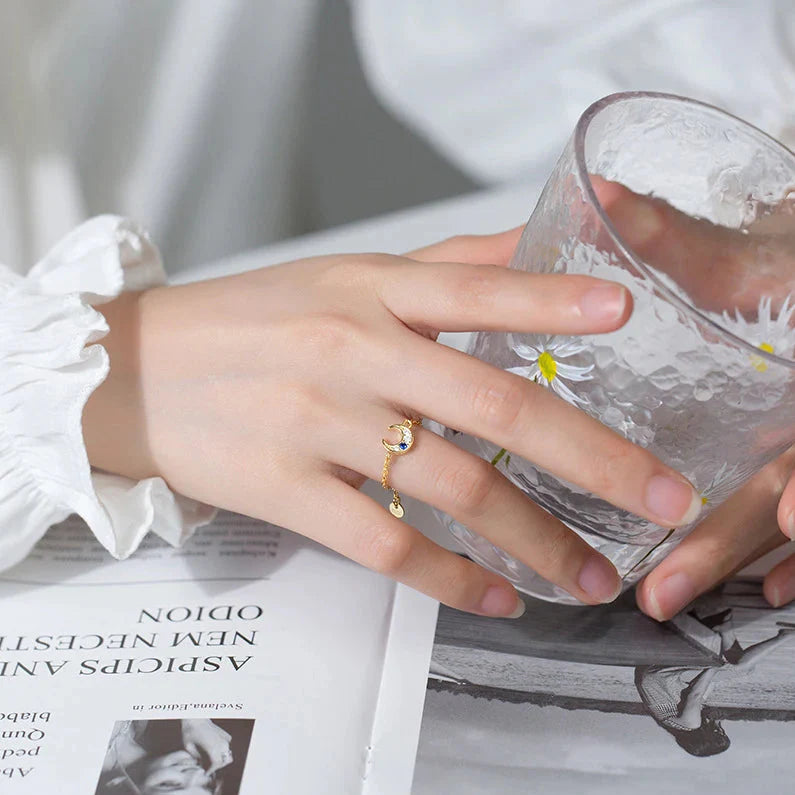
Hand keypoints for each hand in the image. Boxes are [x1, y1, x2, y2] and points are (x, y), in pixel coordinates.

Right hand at [84, 230, 700, 615]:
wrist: (138, 370)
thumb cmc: (252, 320)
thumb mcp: (344, 276)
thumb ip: (446, 268)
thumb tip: (535, 250)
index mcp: (371, 291)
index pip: (475, 288)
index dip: (551, 300)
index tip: (624, 314)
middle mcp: (353, 352)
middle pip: (493, 405)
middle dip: (592, 458)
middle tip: (663, 500)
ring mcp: (318, 423)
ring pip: (452, 486)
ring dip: (534, 539)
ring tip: (590, 577)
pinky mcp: (286, 489)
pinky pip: (383, 543)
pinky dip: (448, 577)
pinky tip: (494, 598)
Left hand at [181, 719, 232, 773]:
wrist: (195, 716)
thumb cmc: (190, 730)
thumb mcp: (188, 747)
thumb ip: (197, 758)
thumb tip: (201, 764)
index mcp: (213, 746)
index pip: (217, 763)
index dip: (212, 770)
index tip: (206, 772)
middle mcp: (221, 742)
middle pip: (225, 760)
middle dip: (217, 766)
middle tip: (208, 766)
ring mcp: (225, 737)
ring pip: (228, 754)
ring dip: (221, 758)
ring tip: (210, 759)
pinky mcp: (225, 734)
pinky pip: (228, 747)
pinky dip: (223, 751)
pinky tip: (214, 750)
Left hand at [593, 179, 794, 618]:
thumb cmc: (791, 261)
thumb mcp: (748, 248)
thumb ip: (677, 232)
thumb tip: (598, 194)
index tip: (788, 517)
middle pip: (794, 488)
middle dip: (733, 543)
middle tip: (664, 592)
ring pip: (789, 508)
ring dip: (738, 559)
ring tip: (667, 596)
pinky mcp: (788, 453)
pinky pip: (792, 512)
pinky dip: (780, 554)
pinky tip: (750, 582)